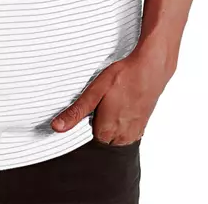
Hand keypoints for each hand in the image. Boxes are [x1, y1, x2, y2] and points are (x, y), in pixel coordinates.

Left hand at [50, 39, 176, 144]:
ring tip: (113, 102)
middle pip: (101, 138)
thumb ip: (76, 112)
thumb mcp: (95, 90)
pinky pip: (126, 132)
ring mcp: (134, 134)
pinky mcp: (142, 127)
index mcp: (107, 131)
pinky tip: (122, 104)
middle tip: (103, 101)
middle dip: (98, 122)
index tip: (91, 105)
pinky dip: (121, 121)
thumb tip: (57, 127)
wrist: (150, 68)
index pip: (87, 136)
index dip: (86, 120)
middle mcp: (122, 137)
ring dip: (110, 122)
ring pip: (114, 136)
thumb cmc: (123, 76)